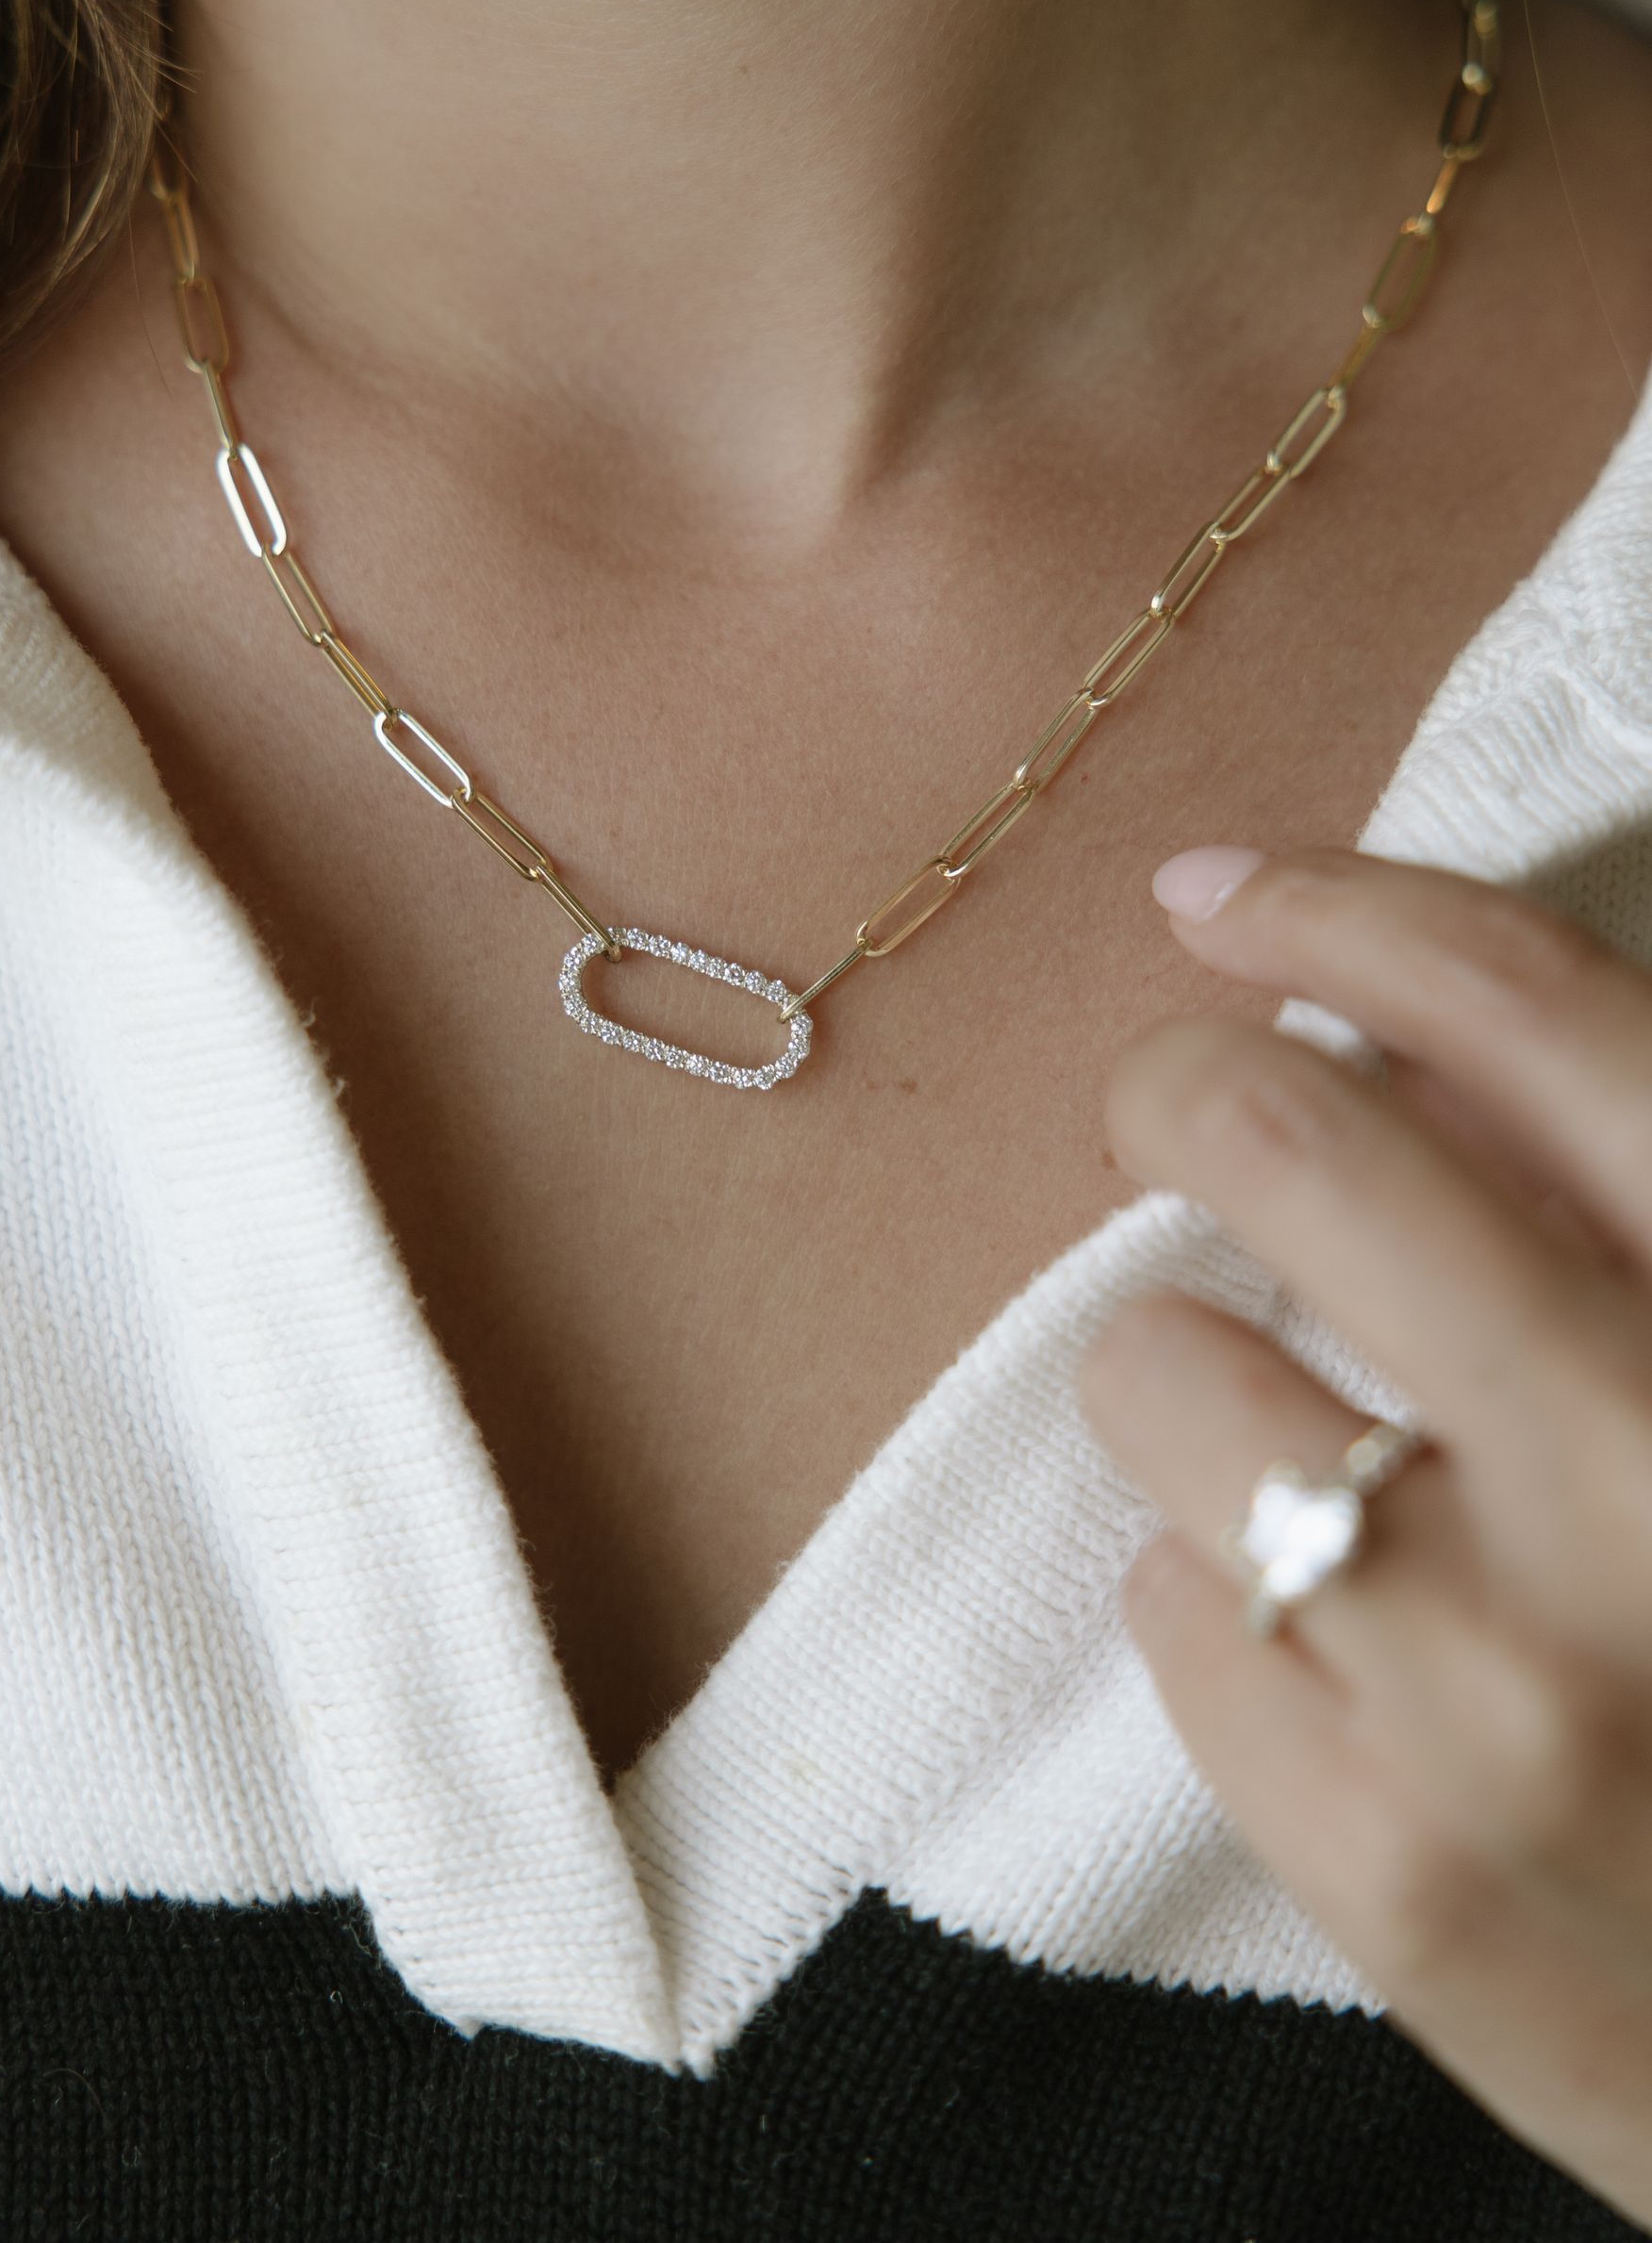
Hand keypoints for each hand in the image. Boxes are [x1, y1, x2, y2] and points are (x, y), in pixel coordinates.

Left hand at [1078, 847, 1651, 2231]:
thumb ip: (1626, 1210)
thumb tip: (1394, 1030)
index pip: (1530, 1012)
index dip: (1345, 913)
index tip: (1217, 896)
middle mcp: (1651, 1471)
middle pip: (1283, 1138)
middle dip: (1180, 1087)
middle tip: (1174, 1111)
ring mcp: (1505, 1686)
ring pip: (1160, 1367)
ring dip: (1189, 1366)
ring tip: (1288, 1434)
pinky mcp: (1388, 1866)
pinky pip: (1164, 1605)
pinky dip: (1215, 1585)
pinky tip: (1329, 1637)